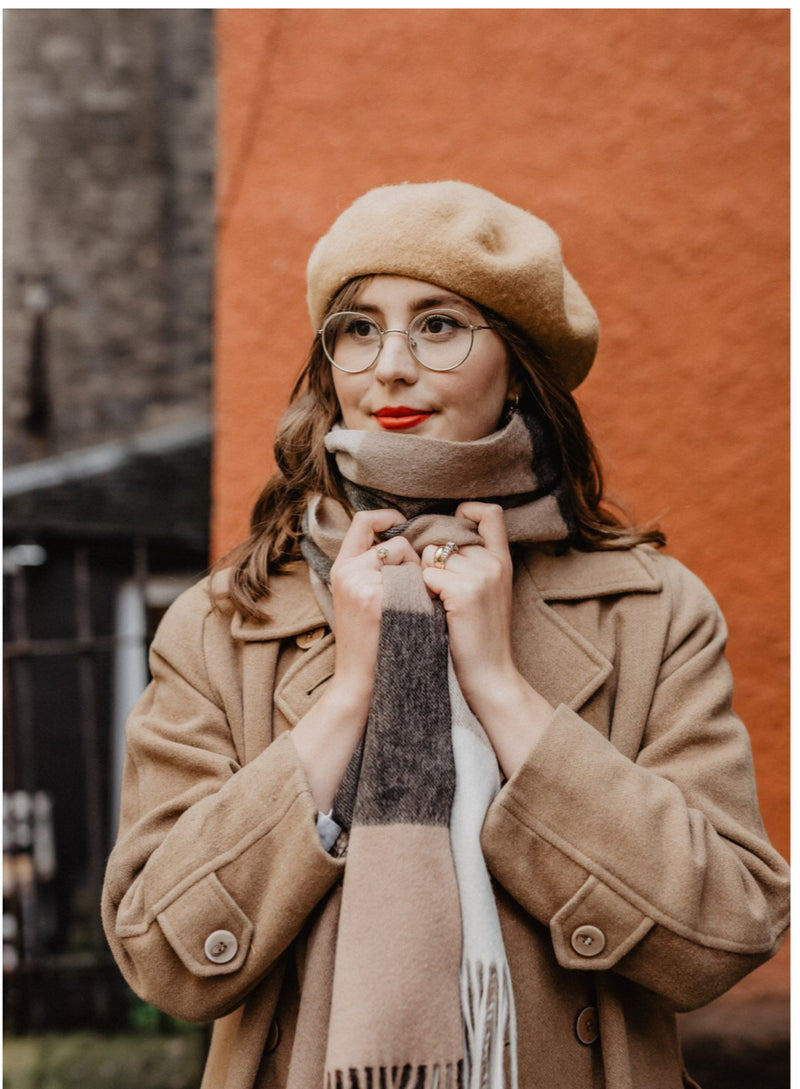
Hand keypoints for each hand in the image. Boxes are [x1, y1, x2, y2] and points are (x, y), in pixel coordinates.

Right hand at [292, 508, 419, 811]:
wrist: (361, 685)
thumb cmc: (369, 645)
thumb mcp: (358, 600)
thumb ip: (372, 571)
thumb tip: (402, 545)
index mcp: (342, 568)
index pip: (363, 522)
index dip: (387, 517)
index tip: (403, 524)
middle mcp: (348, 572)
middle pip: (396, 544)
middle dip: (414, 564)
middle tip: (414, 593)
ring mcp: (363, 585)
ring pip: (409, 563)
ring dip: (421, 582)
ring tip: (412, 610)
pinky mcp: (378, 601)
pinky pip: (415, 582)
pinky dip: (424, 597)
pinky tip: (419, 618)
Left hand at [421, 502, 553, 776]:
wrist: (488, 675)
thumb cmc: (477, 636)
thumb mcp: (486, 593)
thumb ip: (471, 565)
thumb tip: (436, 543)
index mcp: (502, 560)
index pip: (491, 513)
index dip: (467, 511)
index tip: (450, 528)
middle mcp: (494, 563)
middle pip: (447, 538)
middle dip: (432, 556)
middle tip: (434, 587)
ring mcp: (481, 576)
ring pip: (433, 555)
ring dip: (424, 576)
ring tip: (436, 604)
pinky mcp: (463, 592)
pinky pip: (426, 576)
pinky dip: (421, 592)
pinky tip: (431, 611)